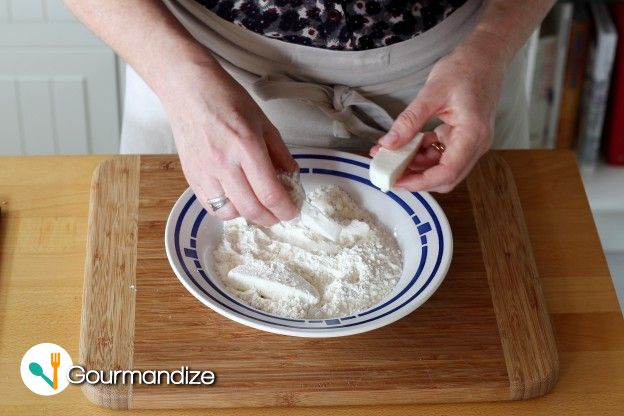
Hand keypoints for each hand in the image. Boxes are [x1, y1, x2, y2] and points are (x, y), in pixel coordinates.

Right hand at [160, 60, 298, 225]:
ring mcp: (204, 172)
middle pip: (251, 209)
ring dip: (248, 215)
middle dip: (271, 218)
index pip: (270, 193)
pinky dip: (227, 210)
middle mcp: (224, 163)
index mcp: (246, 146)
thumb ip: (280, 153)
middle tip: (279, 215)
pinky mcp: (191, 176)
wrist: (188, 89)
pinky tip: (236, 199)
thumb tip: (292, 177)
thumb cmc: (225, 99)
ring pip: (230, 212)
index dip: (286, 210)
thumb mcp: (263, 122)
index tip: (293, 212)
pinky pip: (211, 206)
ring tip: (257, 205)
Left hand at [370, 41, 506, 192]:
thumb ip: (409, 121)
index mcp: (473, 134)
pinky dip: (424, 154)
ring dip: (417, 166)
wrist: (485, 56)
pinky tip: (407, 146)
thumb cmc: (465, 68)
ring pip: (442, 168)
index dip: (420, 183)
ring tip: (392, 156)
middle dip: (416, 178)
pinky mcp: (464, 137)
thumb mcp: (431, 93)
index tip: (396, 182)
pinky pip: (443, 155)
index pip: (447, 173)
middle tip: (390, 172)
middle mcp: (476, 144)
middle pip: (446, 177)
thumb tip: (388, 144)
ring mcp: (472, 142)